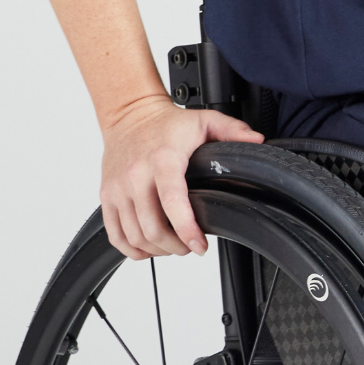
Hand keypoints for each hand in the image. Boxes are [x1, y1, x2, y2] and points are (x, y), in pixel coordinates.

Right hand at [100, 94, 264, 257]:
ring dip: (157, 250)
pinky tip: (149, 247)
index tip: (200, 246)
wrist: (129, 114)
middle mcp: (136, 176)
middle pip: (152, 228)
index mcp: (163, 160)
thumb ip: (233, 130)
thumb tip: (257, 141)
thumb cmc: (167, 124)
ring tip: (173, 246)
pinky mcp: (106, 196)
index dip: (186, 230)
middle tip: (191, 247)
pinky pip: (115, 234)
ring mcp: (117, 188)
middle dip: (176, 246)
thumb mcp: (205, 120)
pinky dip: (132, 249)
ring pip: (134, 236)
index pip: (172, 202)